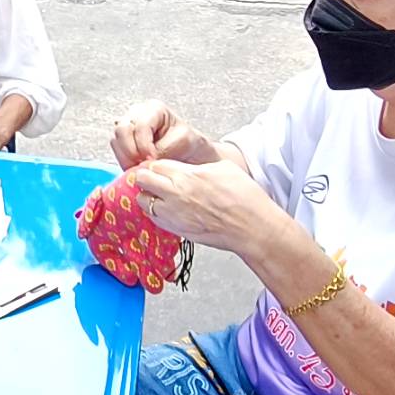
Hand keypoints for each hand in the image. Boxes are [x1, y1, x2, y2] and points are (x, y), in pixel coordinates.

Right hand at [110, 100, 212, 168]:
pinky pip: (116, 150)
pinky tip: (136, 168)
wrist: (187, 152)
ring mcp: (127, 126)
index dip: (144, 144)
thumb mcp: (183, 141)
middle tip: (142, 164)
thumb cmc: (186, 142)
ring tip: (140, 168)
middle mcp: (137, 114)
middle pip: (122, 129)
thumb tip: (147, 159)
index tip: (152, 159)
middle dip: (131, 151)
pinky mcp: (123, 140)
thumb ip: (164, 148)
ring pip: (116, 140)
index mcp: (154, 109)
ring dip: (126, 157)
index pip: (140, 125)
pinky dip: (124, 161)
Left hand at [134, 158, 282, 254]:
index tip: (159, 166)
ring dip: (148, 195)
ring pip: (142, 200)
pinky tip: (167, 209)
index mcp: (187, 175)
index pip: (155, 164)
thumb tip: (186, 166)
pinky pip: (153, 218)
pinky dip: (155, 212)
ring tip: (159, 195)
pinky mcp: (176, 230)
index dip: (156, 164)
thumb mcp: (223, 167)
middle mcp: (175, 194)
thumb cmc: (244, 198)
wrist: (252, 227)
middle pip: (142, 179)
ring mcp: (173, 214)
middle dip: (145, 177)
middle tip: (154, 178)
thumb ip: (198, 165)